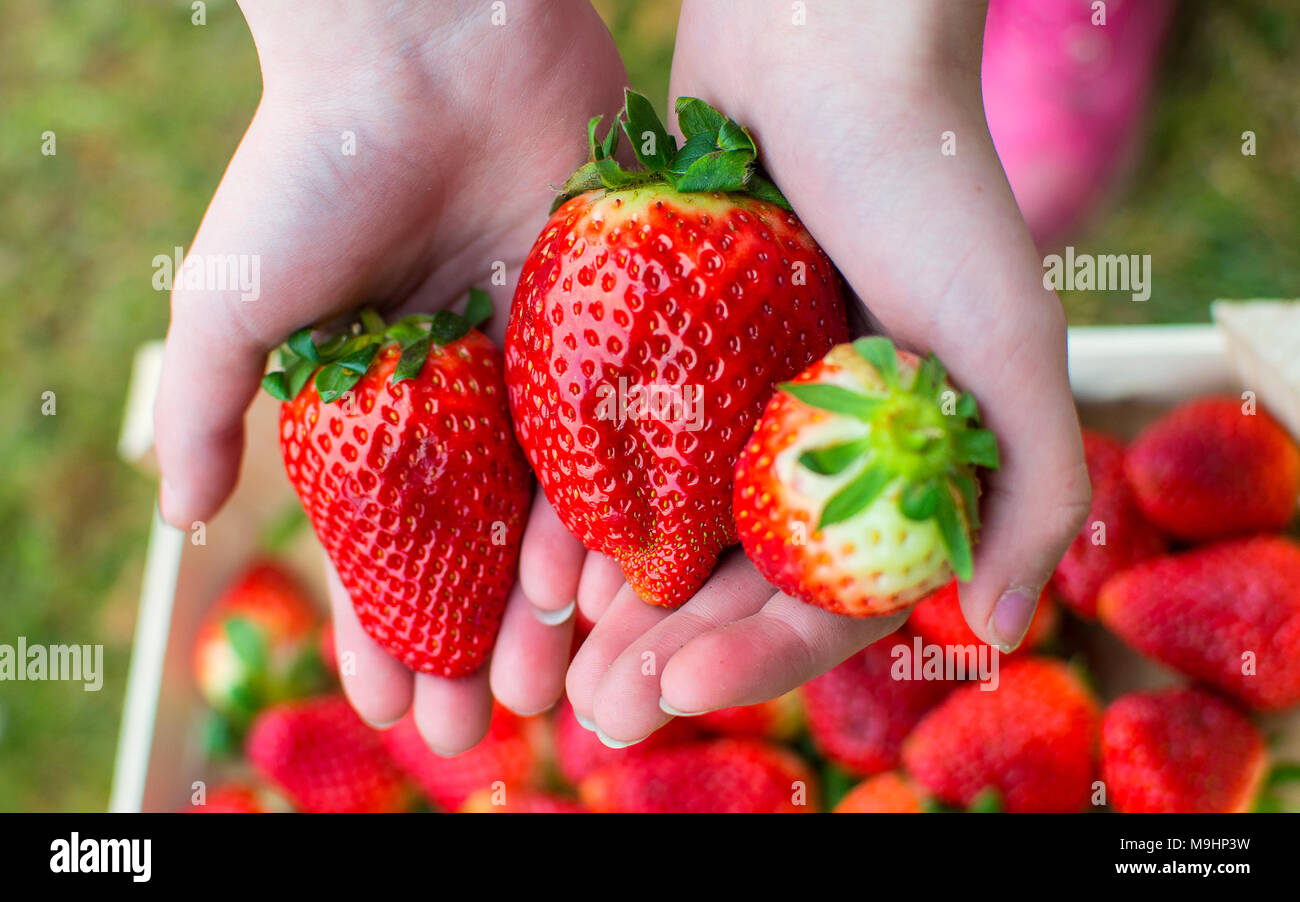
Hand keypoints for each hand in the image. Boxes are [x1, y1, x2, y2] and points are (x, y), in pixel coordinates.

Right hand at [154, 0, 627, 751]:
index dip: (384, 626)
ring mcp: (542, 362)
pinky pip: (618, 438)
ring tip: (540, 687)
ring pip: (550, 510)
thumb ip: (204, 405)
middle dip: (470, 639)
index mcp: (383, 399)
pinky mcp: (614, 320)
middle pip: (476, 546)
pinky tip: (601, 591)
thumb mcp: (237, 299)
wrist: (426, 44)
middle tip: (472, 727)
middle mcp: (467, 392)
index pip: (385, 542)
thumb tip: (177, 517)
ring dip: (542, 606)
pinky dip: (607, 514)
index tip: (386, 704)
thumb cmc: (311, 165)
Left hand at [567, 0, 1089, 743]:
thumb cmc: (930, 189)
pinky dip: (588, 514)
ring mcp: (739, 407)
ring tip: (560, 666)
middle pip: (737, 584)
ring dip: (620, 607)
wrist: (824, 51)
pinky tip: (543, 565)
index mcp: (894, 467)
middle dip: (674, 654)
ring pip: (674, 537)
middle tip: (601, 716)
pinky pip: (625, 456)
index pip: (828, 595)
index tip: (682, 691)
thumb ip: (1032, 485)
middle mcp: (813, 450)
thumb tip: (1008, 626)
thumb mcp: (1010, 340)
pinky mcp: (673, 358)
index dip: (762, 659)